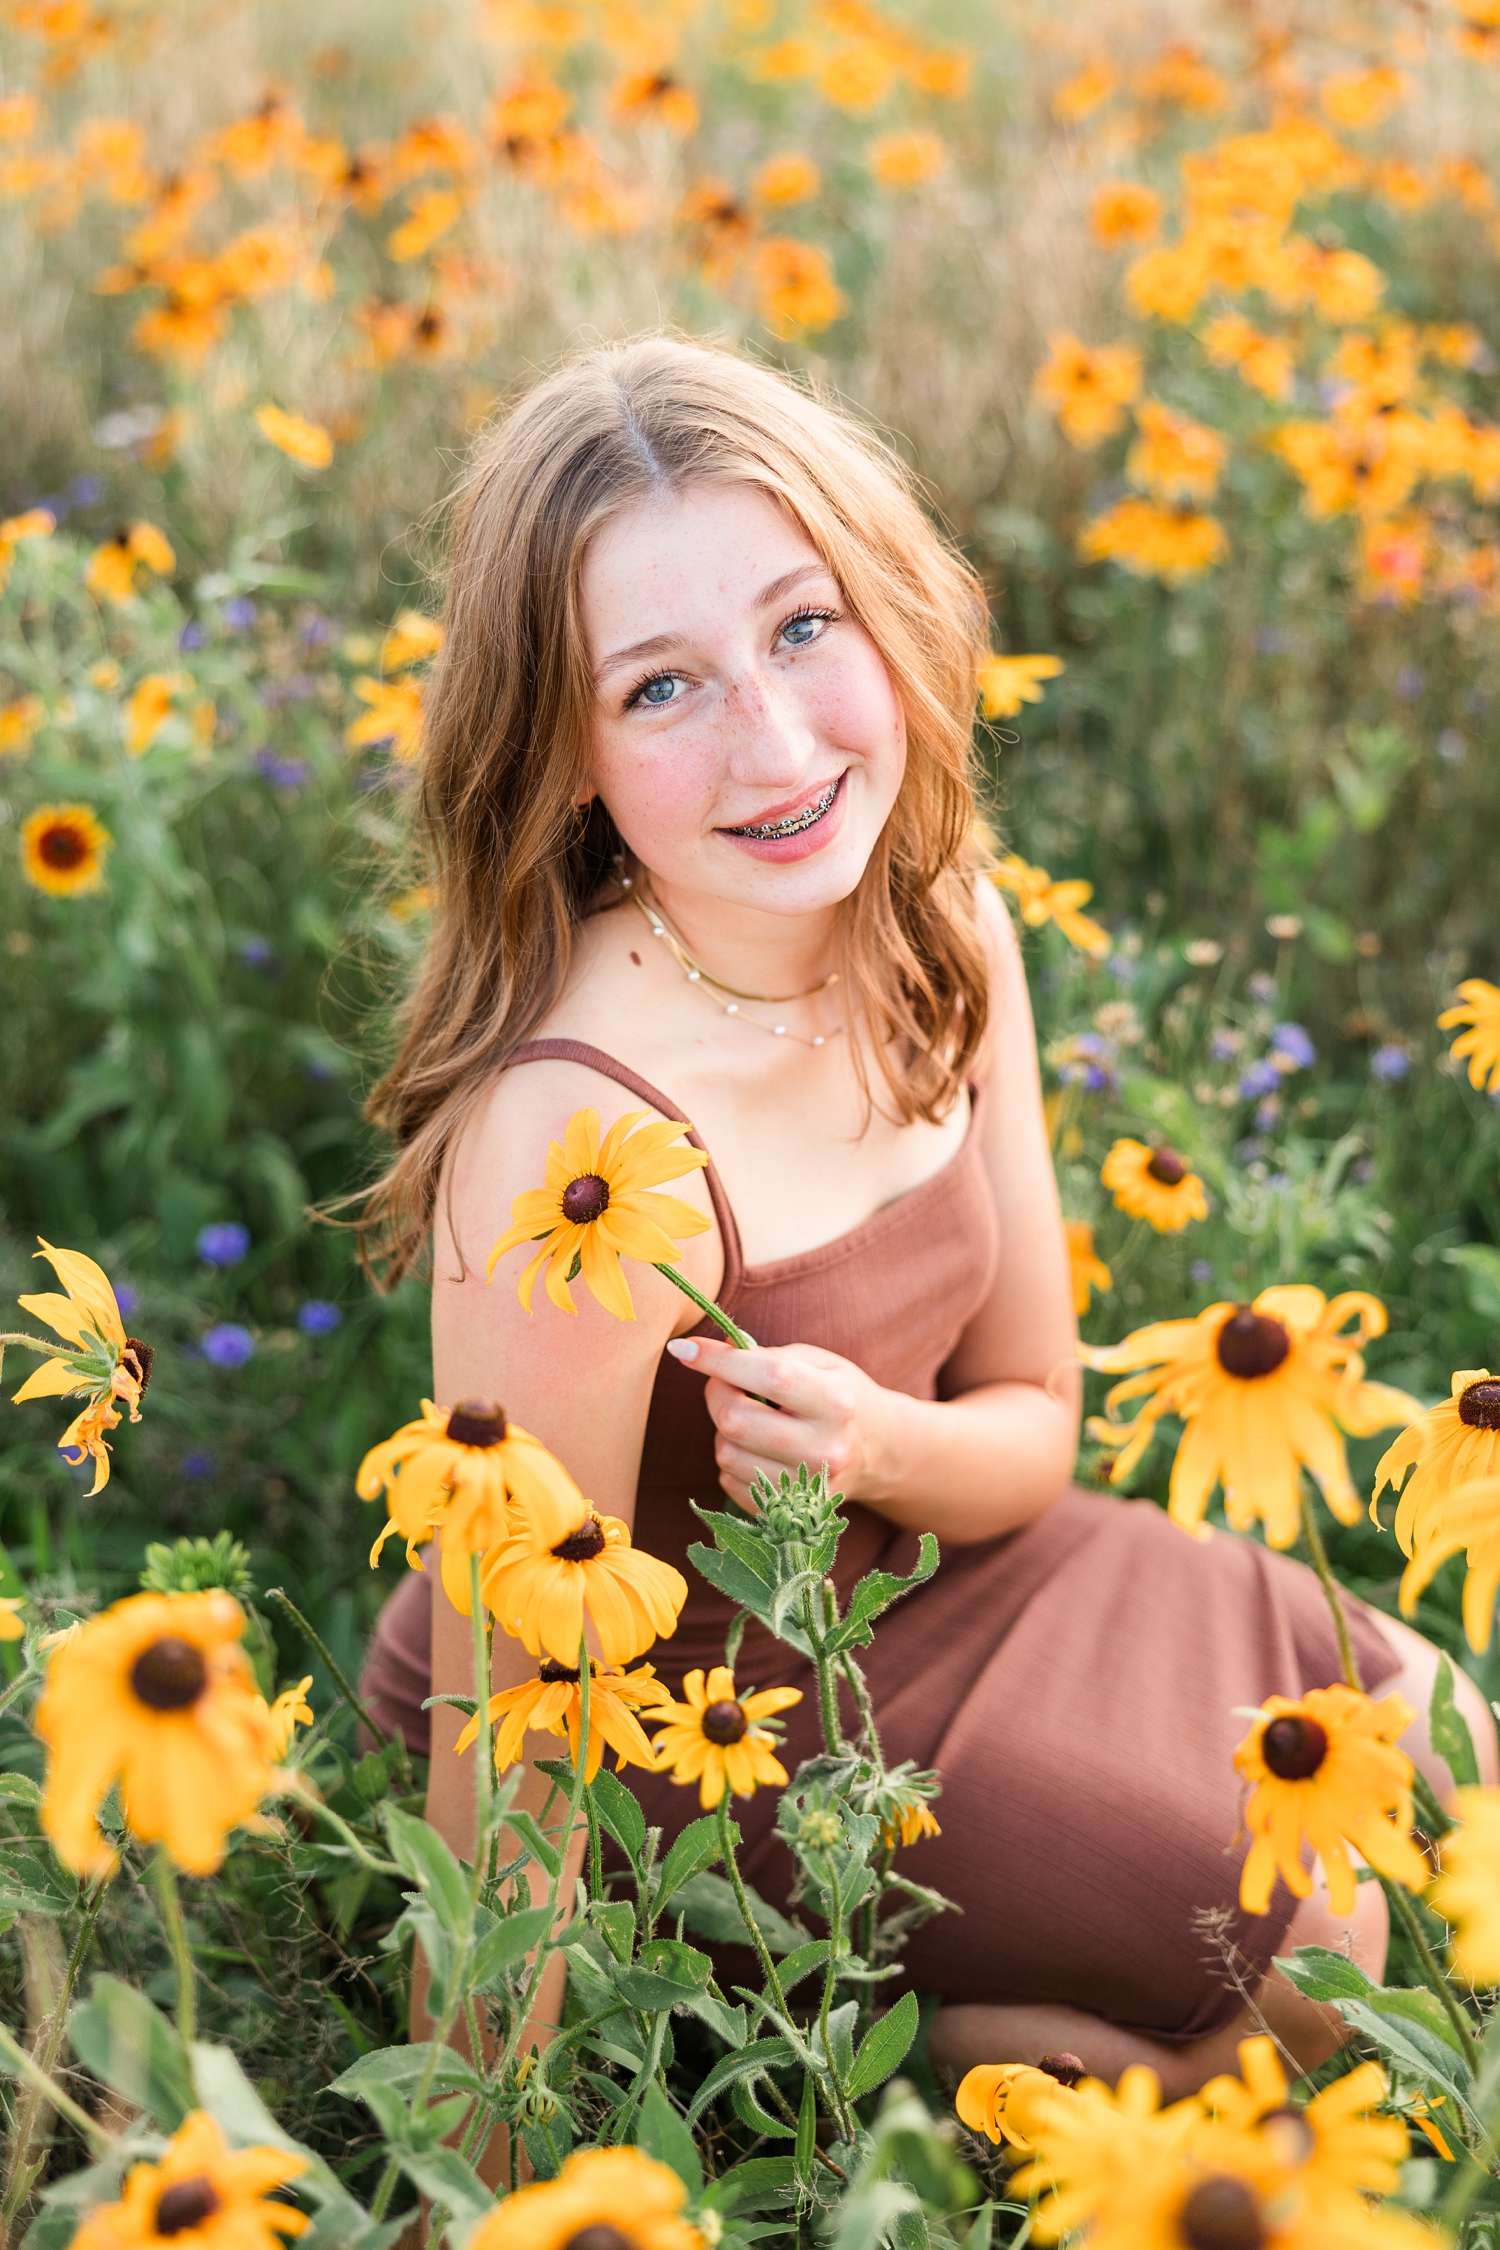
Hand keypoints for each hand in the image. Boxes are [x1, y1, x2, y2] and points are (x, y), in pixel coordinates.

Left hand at [665, 1335, 896, 1510]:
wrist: (878, 1452)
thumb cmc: (841, 1395)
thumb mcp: (821, 1363)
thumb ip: (771, 1355)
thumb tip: (717, 1351)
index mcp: (835, 1402)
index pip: (769, 1377)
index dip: (720, 1361)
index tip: (684, 1348)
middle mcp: (824, 1449)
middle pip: (736, 1421)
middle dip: (717, 1393)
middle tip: (726, 1382)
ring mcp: (806, 1488)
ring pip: (726, 1454)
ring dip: (724, 1430)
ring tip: (752, 1418)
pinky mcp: (788, 1512)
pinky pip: (728, 1482)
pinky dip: (731, 1459)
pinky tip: (756, 1447)